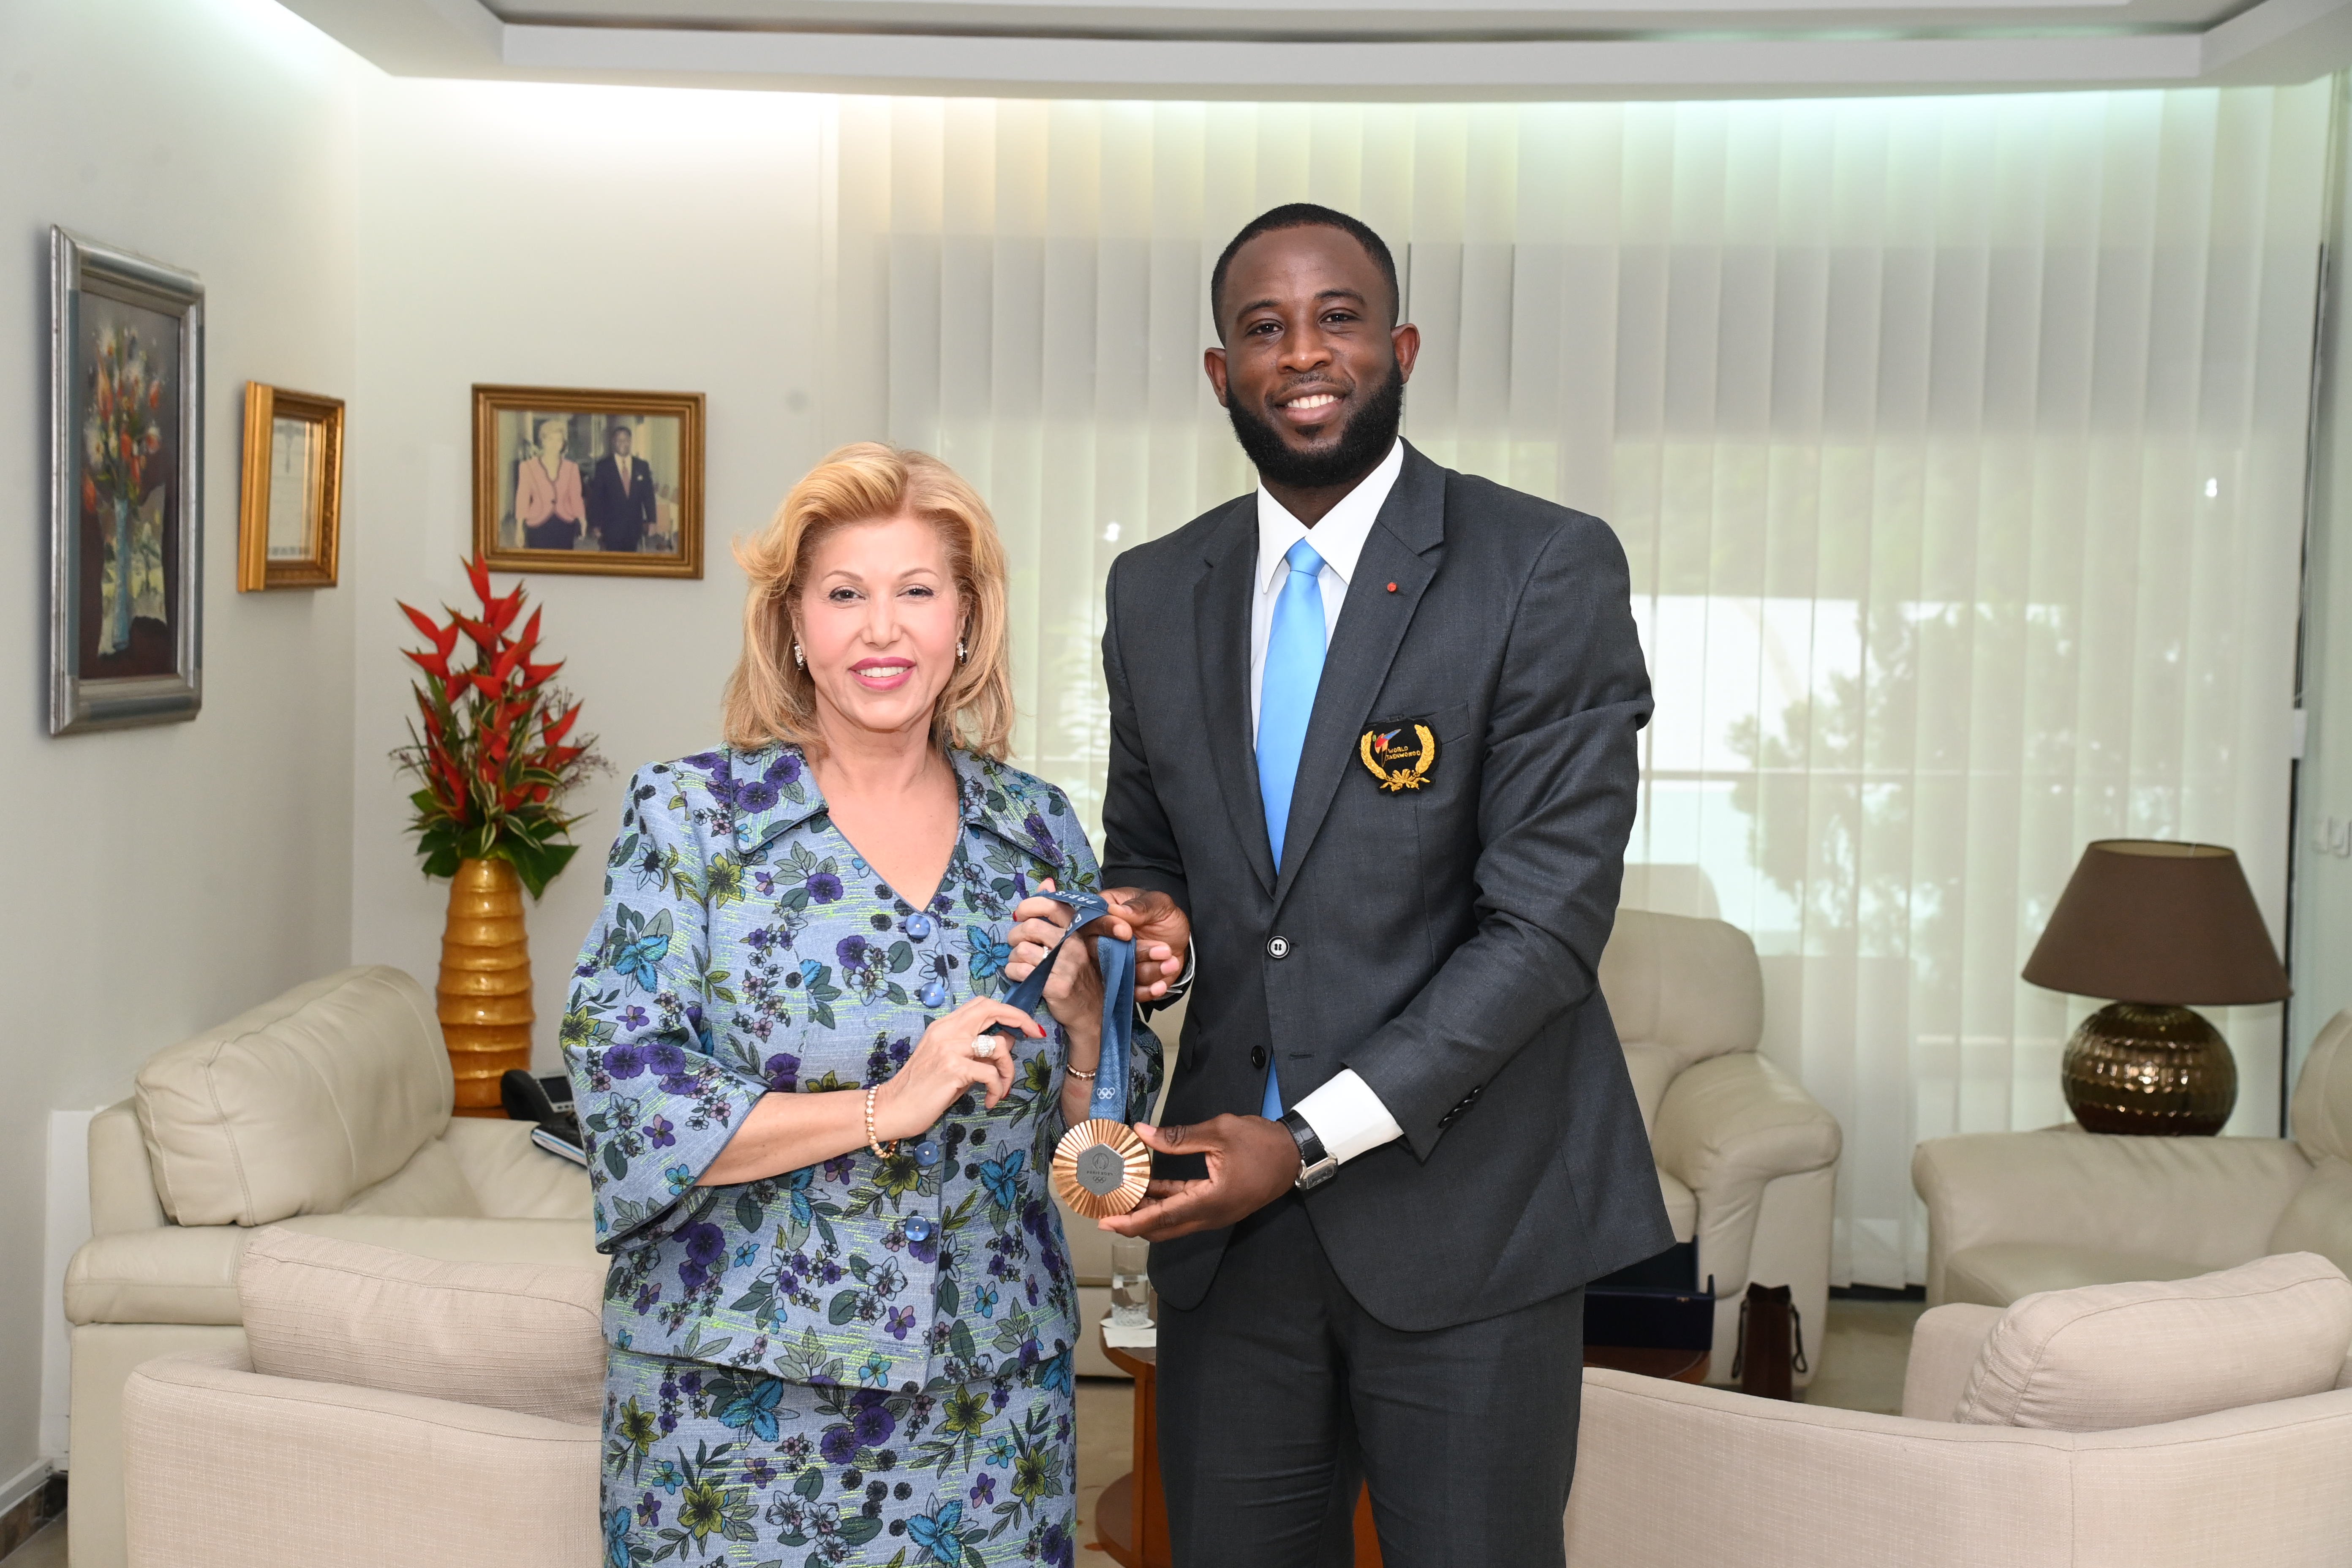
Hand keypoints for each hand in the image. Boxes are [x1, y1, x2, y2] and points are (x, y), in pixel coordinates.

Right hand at [872, 996, 1036, 1141]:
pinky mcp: (953, 1069)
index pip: (982, 1004)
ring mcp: (950, 1048)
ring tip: (1001, 1089)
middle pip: (991, 1009)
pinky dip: (997, 1089)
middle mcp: (947, 1031)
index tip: (1026, 1025)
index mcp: (945, 1025)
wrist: (893, 1107)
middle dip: (1020, 1019)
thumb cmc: (923, 1087)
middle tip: (1035, 1035)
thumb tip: (1008, 1041)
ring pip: (998, 1046)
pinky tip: (989, 1101)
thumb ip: (976, 1050)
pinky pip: (991, 1074)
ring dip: (1008, 1070)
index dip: (1008, 1010)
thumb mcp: (951, 1062)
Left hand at [1007, 879, 1104, 1049]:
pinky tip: (1020, 976)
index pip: (1050, 904)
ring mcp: (1065, 965)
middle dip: (1015, 935)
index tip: (1021, 915)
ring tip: (1019, 962)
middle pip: (1030, 927)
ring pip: (1021, 949)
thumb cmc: (1078, 973)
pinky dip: (1013, 972)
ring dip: (1013, 957)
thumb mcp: (1074, 940)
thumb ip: (1059, 911)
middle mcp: (1073, 944)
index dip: (1029, 906)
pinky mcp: (1055, 985)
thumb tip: (1046, 882)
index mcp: (1077, 929)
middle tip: (1016, 944)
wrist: (1091, 1012)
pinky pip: (1020, 970)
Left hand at [1096, 1116, 1298, 1240]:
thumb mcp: (1219, 1132)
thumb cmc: (1262, 1143)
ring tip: (1119, 1195)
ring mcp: (1214, 1213)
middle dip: (1131, 1221)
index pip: (1162, 1219)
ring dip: (1146, 1211)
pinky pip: (1183, 1209)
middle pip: (1162, 1228)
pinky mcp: (1216, 1205)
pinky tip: (1145, 1186)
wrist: (1294, 1154)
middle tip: (1104, 1208)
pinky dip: (1163, 1201)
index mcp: (1211, 1201)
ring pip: (1171, 1221)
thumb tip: (1141, 1133)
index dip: (1131, 1222)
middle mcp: (1210, 1215)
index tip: (1106, 1221)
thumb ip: (1178, 1137)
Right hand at [1103, 887, 1189, 1000]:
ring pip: (1119, 973)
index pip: (1093, 921)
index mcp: (1105, 913)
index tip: (1126, 932)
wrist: (1178, 941)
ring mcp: (1111, 962)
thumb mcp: (1160, 904)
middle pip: (1101, 951)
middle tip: (1163, 950)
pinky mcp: (1124, 981)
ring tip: (1171, 961)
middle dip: (1135, 953)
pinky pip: (1128, 991)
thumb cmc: (1163, 916)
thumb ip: (1141, 905)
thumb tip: (1117, 910)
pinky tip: (1160, 985)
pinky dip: (1146, 990)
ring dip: (1148, 970)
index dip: (1107, 928)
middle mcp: (1101, 939)